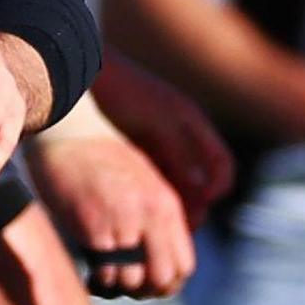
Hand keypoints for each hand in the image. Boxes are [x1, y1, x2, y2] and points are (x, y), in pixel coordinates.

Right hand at [33, 127, 196, 295]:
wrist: (68, 134)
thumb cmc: (100, 158)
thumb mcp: (142, 183)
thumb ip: (155, 218)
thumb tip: (157, 258)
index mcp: (166, 205)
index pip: (184, 266)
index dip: (168, 283)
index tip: (148, 283)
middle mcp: (150, 216)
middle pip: (162, 280)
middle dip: (144, 291)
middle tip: (125, 285)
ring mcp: (123, 223)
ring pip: (131, 282)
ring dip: (116, 287)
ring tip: (103, 279)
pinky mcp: (93, 228)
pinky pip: (103, 273)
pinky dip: (97, 280)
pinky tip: (89, 273)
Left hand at [90, 57, 235, 221]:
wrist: (83, 78)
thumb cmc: (123, 90)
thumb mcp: (158, 120)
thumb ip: (182, 152)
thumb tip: (203, 190)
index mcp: (193, 124)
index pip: (221, 166)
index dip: (217, 187)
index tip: (203, 203)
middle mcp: (179, 139)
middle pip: (198, 184)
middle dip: (193, 206)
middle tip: (178, 226)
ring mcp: (156, 148)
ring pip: (173, 188)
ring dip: (170, 208)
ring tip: (156, 224)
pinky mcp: (134, 156)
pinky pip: (150, 185)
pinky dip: (148, 199)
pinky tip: (136, 211)